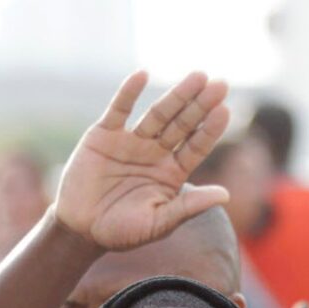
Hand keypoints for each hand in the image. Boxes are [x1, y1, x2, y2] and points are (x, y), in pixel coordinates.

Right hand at [54, 71, 230, 250]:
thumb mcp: (160, 223)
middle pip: (183, 124)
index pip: (196, 147)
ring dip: (177, 95)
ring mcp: (132, 141)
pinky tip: (142, 75)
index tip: (225, 111)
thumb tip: (227, 195)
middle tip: (220, 84)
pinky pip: (119, 110)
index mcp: (172, 173)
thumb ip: (190, 207)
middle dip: (201, 104)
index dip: (210, 129)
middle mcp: (156, 153)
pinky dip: (128, 93)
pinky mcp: (104, 135)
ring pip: (158, 114)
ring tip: (198, 76)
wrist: (82, 230)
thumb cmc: (124, 231)